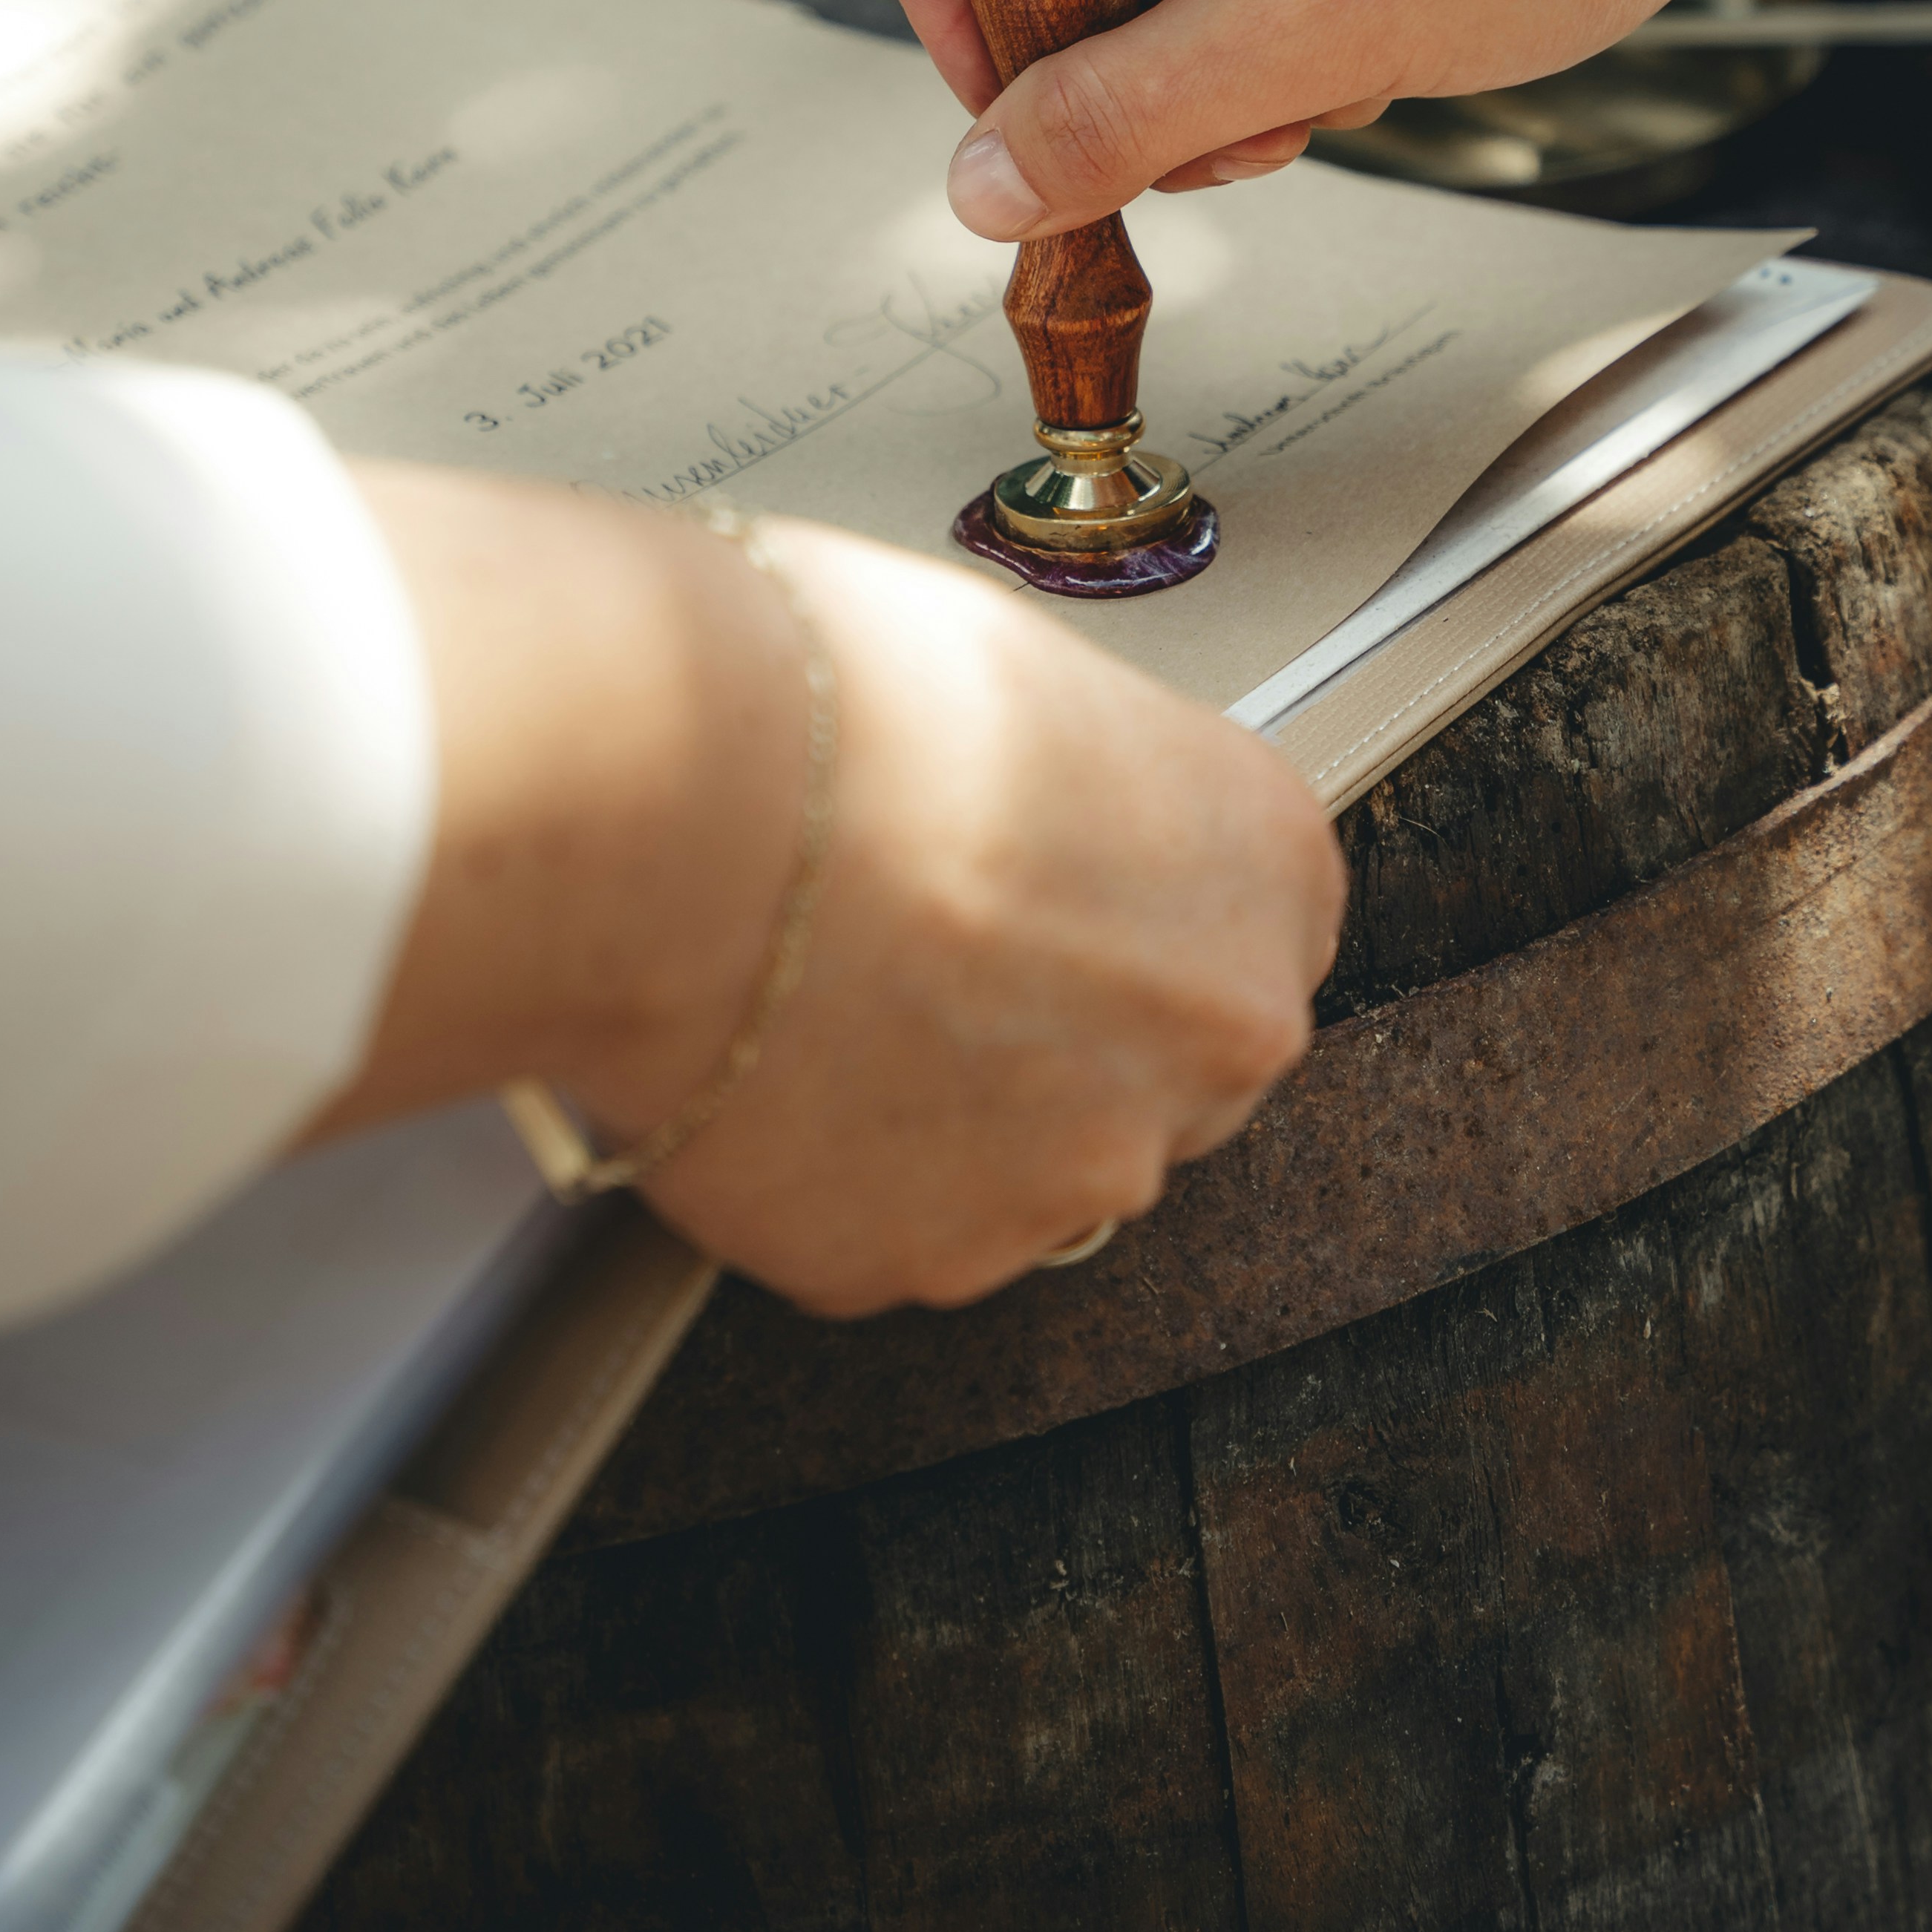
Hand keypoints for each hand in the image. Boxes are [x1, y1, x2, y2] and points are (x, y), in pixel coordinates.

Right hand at [322, 467, 1343, 1315]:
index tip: (1061, 892)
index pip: (1254, 922)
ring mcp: (1076, 1171)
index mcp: (1262, 866)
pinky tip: (760, 1059)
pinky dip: (831, 1166)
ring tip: (815, 992)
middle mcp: (1211, 1039)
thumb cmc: (825, 700)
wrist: (669, 809)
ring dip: (943, 1105)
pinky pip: (890, 1222)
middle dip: (1053, 1024)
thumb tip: (1024, 807)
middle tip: (918, 943)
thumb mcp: (1010, 672)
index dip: (1137, 906)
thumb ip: (1075, 787)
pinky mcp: (925, 1259)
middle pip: (1158, 1062)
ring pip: (1027, 1159)